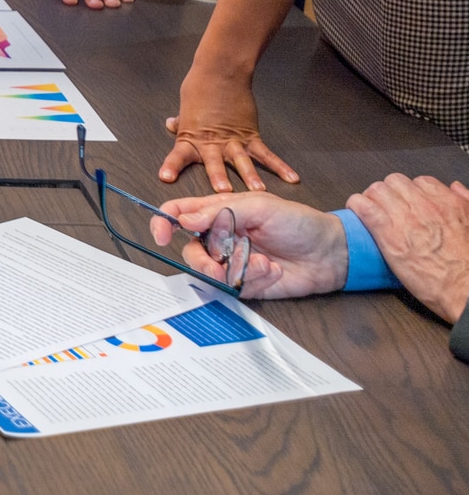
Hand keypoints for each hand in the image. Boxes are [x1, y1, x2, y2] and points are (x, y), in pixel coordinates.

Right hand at [150, 191, 345, 298]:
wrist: (330, 254)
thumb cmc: (299, 222)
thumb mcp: (261, 206)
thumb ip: (221, 212)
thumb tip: (185, 220)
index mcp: (219, 212)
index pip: (179, 214)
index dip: (163, 222)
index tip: (162, 234)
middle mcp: (220, 238)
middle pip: (190, 251)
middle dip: (204, 261)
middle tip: (221, 264)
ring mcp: (231, 262)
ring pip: (211, 273)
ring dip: (237, 270)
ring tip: (265, 264)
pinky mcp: (244, 284)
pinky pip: (233, 288)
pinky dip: (253, 280)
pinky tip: (273, 270)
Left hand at [159, 66, 298, 192]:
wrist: (221, 73)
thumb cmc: (200, 89)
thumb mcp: (186, 109)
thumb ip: (182, 123)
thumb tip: (172, 125)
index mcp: (191, 138)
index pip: (178, 155)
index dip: (172, 166)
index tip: (166, 177)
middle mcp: (212, 143)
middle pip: (214, 163)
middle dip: (218, 177)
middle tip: (222, 190)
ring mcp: (233, 140)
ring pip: (242, 161)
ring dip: (250, 175)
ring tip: (257, 190)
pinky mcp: (251, 135)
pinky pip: (266, 154)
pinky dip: (279, 166)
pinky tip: (292, 178)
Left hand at [347, 174, 468, 323]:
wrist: (463, 288)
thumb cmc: (468, 264)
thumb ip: (464, 201)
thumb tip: (454, 187)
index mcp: (447, 202)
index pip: (418, 181)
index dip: (409, 192)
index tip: (405, 202)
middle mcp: (425, 205)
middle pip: (394, 182)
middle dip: (388, 193)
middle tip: (385, 207)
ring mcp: (405, 218)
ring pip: (376, 190)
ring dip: (370, 198)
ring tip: (370, 211)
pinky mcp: (388, 234)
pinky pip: (364, 207)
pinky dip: (356, 206)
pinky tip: (357, 212)